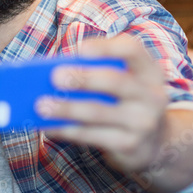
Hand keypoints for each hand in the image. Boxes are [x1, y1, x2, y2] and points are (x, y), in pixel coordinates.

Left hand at [38, 36, 170, 174]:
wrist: (152, 144)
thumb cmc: (123, 102)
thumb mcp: (121, 84)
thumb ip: (95, 73)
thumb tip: (49, 73)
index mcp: (149, 72)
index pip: (132, 50)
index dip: (107, 47)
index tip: (81, 49)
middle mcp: (152, 96)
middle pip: (116, 81)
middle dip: (84, 78)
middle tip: (54, 77)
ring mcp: (143, 123)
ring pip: (99, 112)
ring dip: (66, 108)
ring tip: (40, 105)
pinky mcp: (130, 145)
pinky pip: (92, 136)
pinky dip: (66, 130)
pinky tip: (48, 126)